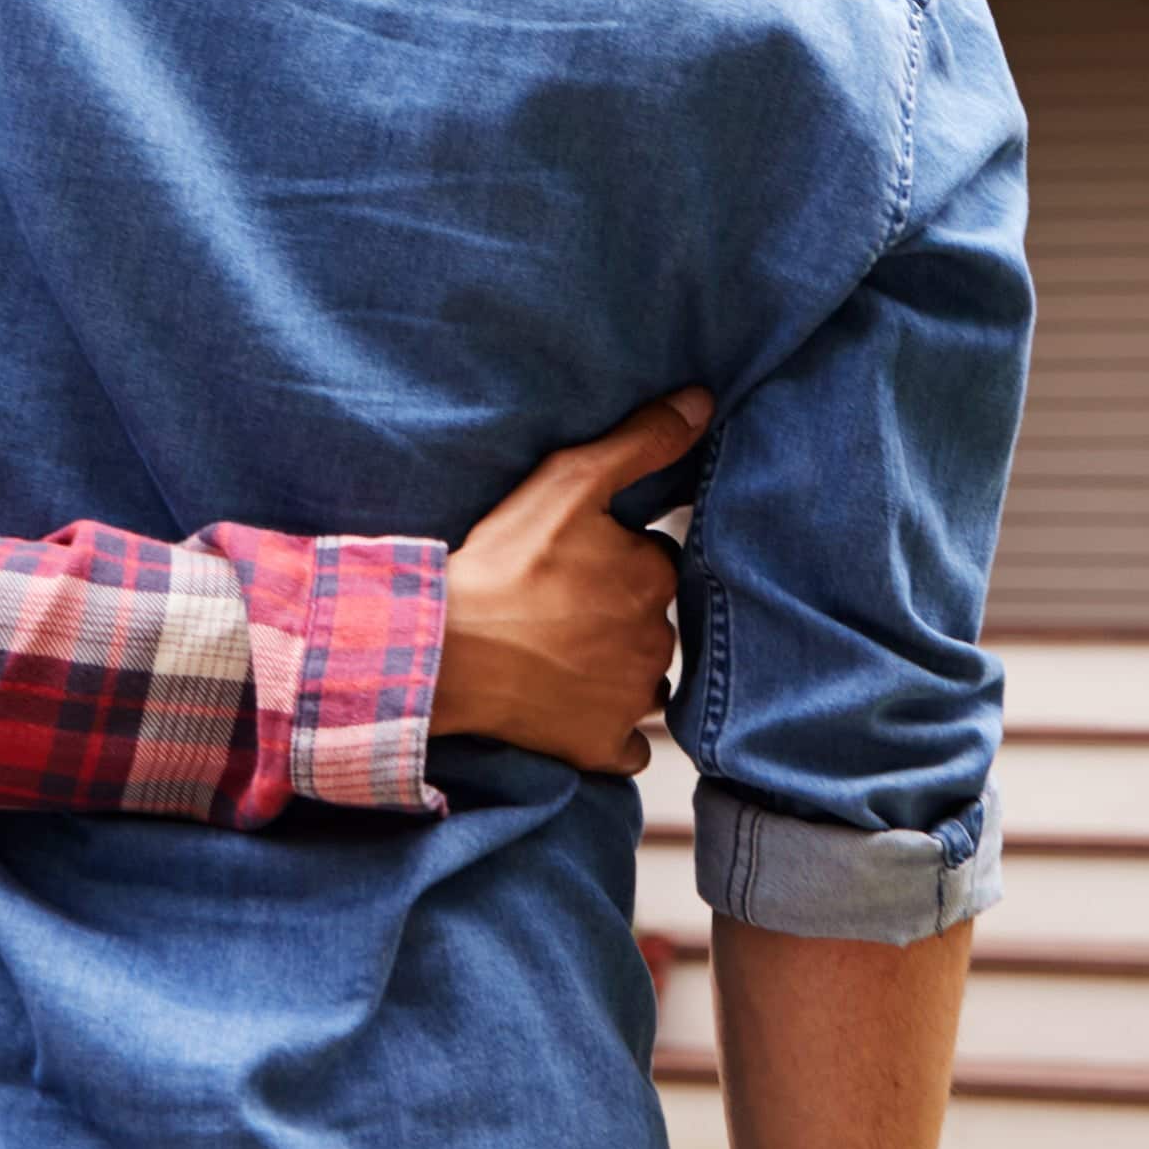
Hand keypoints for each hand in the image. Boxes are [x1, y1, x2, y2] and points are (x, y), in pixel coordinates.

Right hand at [433, 389, 707, 773]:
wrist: (446, 652)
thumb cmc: (504, 563)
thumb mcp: (570, 482)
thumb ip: (640, 442)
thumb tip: (702, 402)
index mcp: (653, 578)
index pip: (654, 563)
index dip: (619, 559)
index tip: (578, 560)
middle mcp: (656, 642)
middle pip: (651, 621)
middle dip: (621, 614)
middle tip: (563, 606)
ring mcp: (631, 700)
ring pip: (643, 679)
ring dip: (619, 670)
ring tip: (563, 654)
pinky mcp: (601, 746)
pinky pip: (626, 744)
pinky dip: (609, 729)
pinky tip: (575, 708)